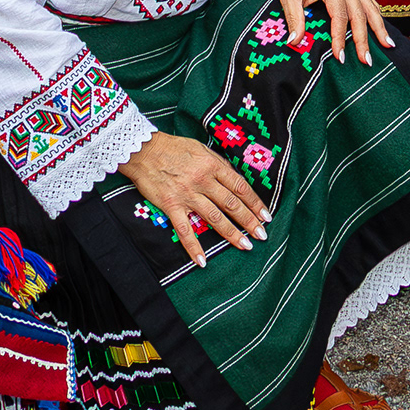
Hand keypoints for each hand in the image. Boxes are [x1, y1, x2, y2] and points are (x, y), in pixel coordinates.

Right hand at [122, 131, 265, 261]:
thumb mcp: (202, 149)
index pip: (240, 187)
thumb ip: (218, 165)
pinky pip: (184, 230)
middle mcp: (203, 180)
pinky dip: (193, 247)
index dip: (255, 203)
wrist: (144, 150)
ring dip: (232, 233)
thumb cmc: (174, 148)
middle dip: (249, 221)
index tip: (266, 215)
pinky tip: (202, 261)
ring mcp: (187, 194)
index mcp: (213, 165)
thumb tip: (235, 180)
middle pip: (232, 204)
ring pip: (214, 217)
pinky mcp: (171, 205)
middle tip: (262, 234)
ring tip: (245, 245)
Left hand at [278, 0, 387, 64]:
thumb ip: (294, 19)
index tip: (340, 57)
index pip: (340, 17)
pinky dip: (377, 16)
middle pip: (359, 15)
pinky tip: (382, 29)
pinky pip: (370, 2)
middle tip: (366, 60)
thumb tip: (295, 41)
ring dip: (379, 28)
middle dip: (363, 39)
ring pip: (371, 8)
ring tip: (387, 45)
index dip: (340, 38)